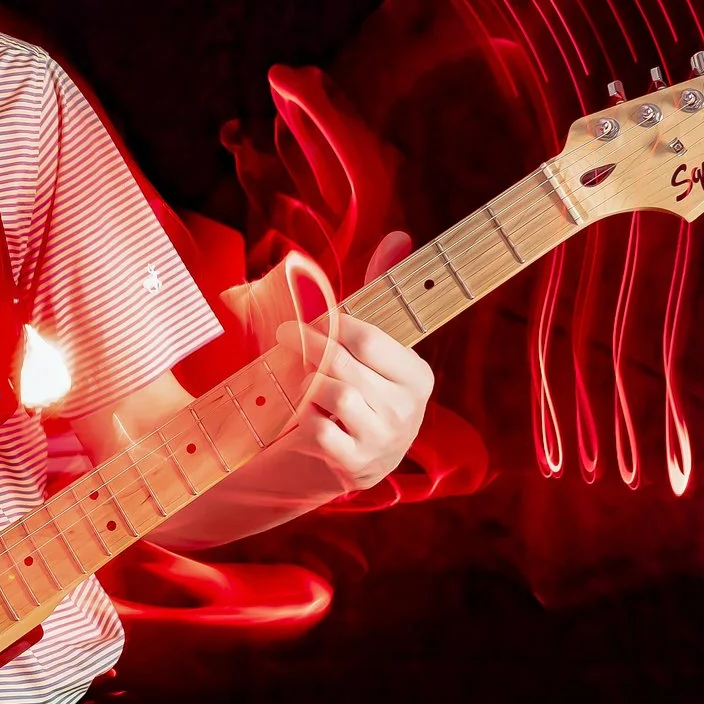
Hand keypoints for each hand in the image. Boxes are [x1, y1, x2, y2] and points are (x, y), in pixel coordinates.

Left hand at [263, 312, 434, 496]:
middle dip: (310, 344)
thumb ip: (381, 302)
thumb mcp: (383, 356)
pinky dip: (307, 416)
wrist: (369, 457)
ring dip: (310, 382)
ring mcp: (382, 438)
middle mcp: (405, 409)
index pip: (370, 340)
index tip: (312, 318)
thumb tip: (392, 241)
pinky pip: (320, 429)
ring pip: (336, 395)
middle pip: (345, 364)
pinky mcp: (356, 462)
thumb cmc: (371, 391)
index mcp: (417, 377)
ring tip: (305, 379)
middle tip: (286, 334)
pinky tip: (309, 410)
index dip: (333, 325)